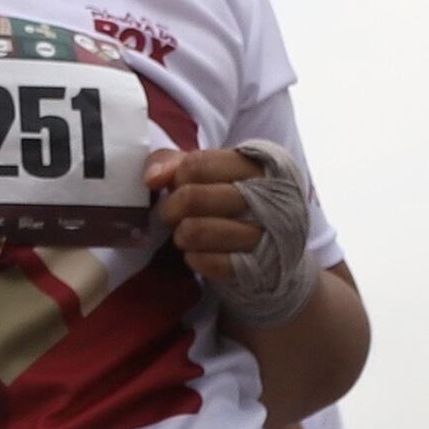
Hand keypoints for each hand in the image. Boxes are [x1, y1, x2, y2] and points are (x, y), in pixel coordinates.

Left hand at [147, 141, 321, 325]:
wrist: (276, 251)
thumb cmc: (231, 201)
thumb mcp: (208, 171)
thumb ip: (174, 162)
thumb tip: (152, 178)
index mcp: (256, 165)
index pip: (197, 165)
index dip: (176, 177)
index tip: (177, 186)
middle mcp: (269, 197)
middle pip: (192, 197)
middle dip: (171, 209)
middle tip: (174, 215)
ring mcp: (268, 234)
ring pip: (197, 230)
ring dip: (182, 235)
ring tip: (187, 235)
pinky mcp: (262, 267)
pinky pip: (211, 263)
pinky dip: (196, 259)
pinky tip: (200, 255)